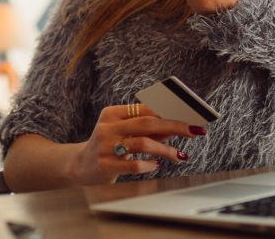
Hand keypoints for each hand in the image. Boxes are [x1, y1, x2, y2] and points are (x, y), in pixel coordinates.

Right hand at [69, 103, 202, 185]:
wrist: (80, 165)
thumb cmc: (109, 146)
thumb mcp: (124, 132)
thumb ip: (148, 129)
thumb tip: (177, 124)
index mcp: (112, 113)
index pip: (144, 108)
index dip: (169, 111)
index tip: (189, 114)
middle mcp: (108, 127)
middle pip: (147, 123)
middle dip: (175, 126)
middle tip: (195, 130)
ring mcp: (106, 146)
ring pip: (142, 143)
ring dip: (166, 150)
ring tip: (181, 156)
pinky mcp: (106, 165)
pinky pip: (134, 165)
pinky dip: (149, 165)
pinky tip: (156, 165)